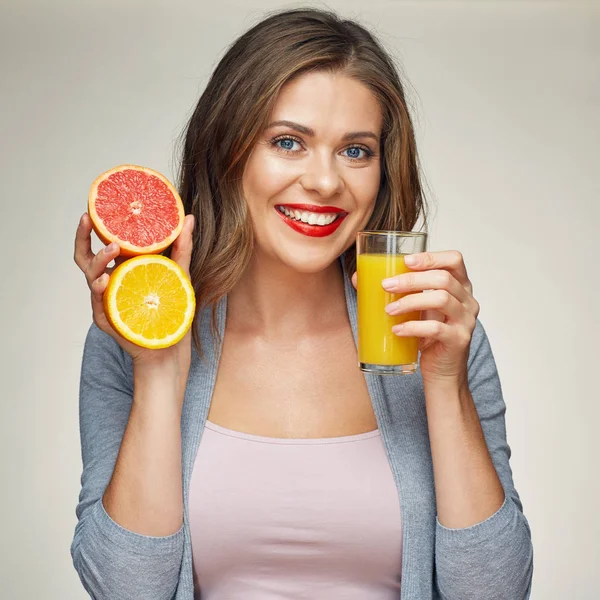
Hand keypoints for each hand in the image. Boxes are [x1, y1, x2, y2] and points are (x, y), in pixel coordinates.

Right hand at [74, 212, 195, 370]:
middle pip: (85, 258)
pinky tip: (106, 281)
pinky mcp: (107, 319)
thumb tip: (190, 217)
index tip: (93, 211)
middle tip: (90, 222)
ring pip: (91, 278)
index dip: (91, 229)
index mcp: (123, 269)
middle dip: (83, 239)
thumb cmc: (173, 310)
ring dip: (98, 261)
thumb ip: (183, 247)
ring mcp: (106, 301)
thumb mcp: (180, 274)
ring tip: (112, 251)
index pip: (100, 246)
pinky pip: (98, 303)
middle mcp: (110, 283)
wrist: (171, 345)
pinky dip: (100, 291)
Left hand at [352, 250, 479, 387]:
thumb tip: (358, 277)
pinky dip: (413, 327)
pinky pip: (436, 328)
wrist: (442, 371)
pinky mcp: (458, 339)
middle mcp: (468, 300)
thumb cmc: (428, 335)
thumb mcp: (416, 309)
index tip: (406, 260)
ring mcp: (466, 320)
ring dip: (410, 302)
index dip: (431, 257)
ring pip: (441, 299)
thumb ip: (397, 292)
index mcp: (460, 286)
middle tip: (386, 286)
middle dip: (411, 279)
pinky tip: (397, 329)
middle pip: (443, 279)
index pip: (454, 260)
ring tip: (389, 309)